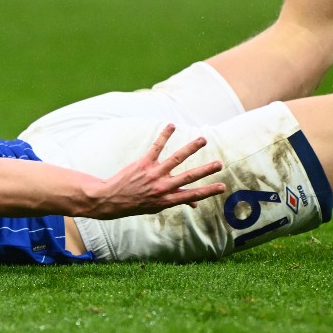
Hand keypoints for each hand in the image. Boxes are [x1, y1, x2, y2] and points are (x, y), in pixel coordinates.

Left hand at [86, 124, 227, 218]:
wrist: (110, 199)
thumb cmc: (136, 203)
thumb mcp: (156, 207)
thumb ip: (175, 200)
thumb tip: (194, 203)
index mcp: (167, 200)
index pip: (193, 195)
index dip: (208, 191)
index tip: (222, 187)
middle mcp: (162, 187)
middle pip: (189, 177)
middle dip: (206, 170)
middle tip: (220, 164)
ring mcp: (154, 174)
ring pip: (176, 159)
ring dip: (191, 148)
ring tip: (203, 140)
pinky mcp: (144, 163)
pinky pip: (157, 147)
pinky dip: (165, 135)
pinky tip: (172, 125)